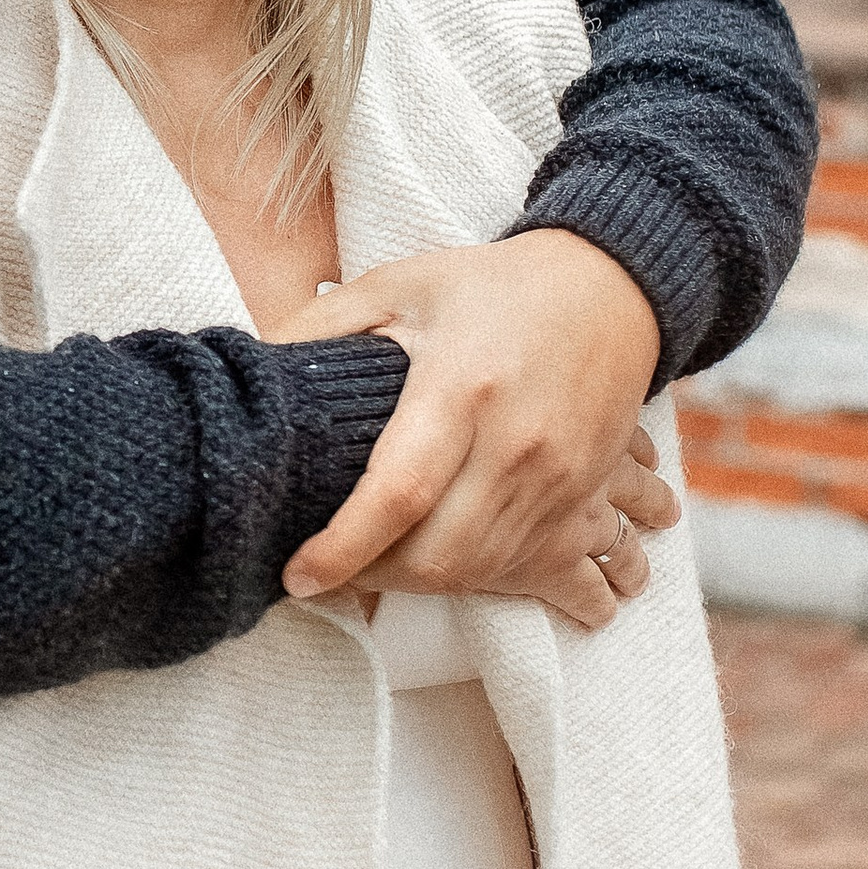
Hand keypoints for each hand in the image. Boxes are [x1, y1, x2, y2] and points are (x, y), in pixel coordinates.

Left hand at [284, 231, 669, 624]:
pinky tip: (436, 564)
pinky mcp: (582, 494)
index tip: (297, 576)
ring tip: (369, 570)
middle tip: (326, 573)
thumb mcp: (401, 283)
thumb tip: (252, 361)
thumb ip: (323, 324)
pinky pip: (527, 565)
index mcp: (460, 387)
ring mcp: (558, 476)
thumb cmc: (494, 285)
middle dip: (373, 580)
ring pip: (481, 570)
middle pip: (441, 553)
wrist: (614, 288)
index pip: (399, 492)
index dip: (344, 547)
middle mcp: (516, 441)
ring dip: (419, 585)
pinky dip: (476, 578)